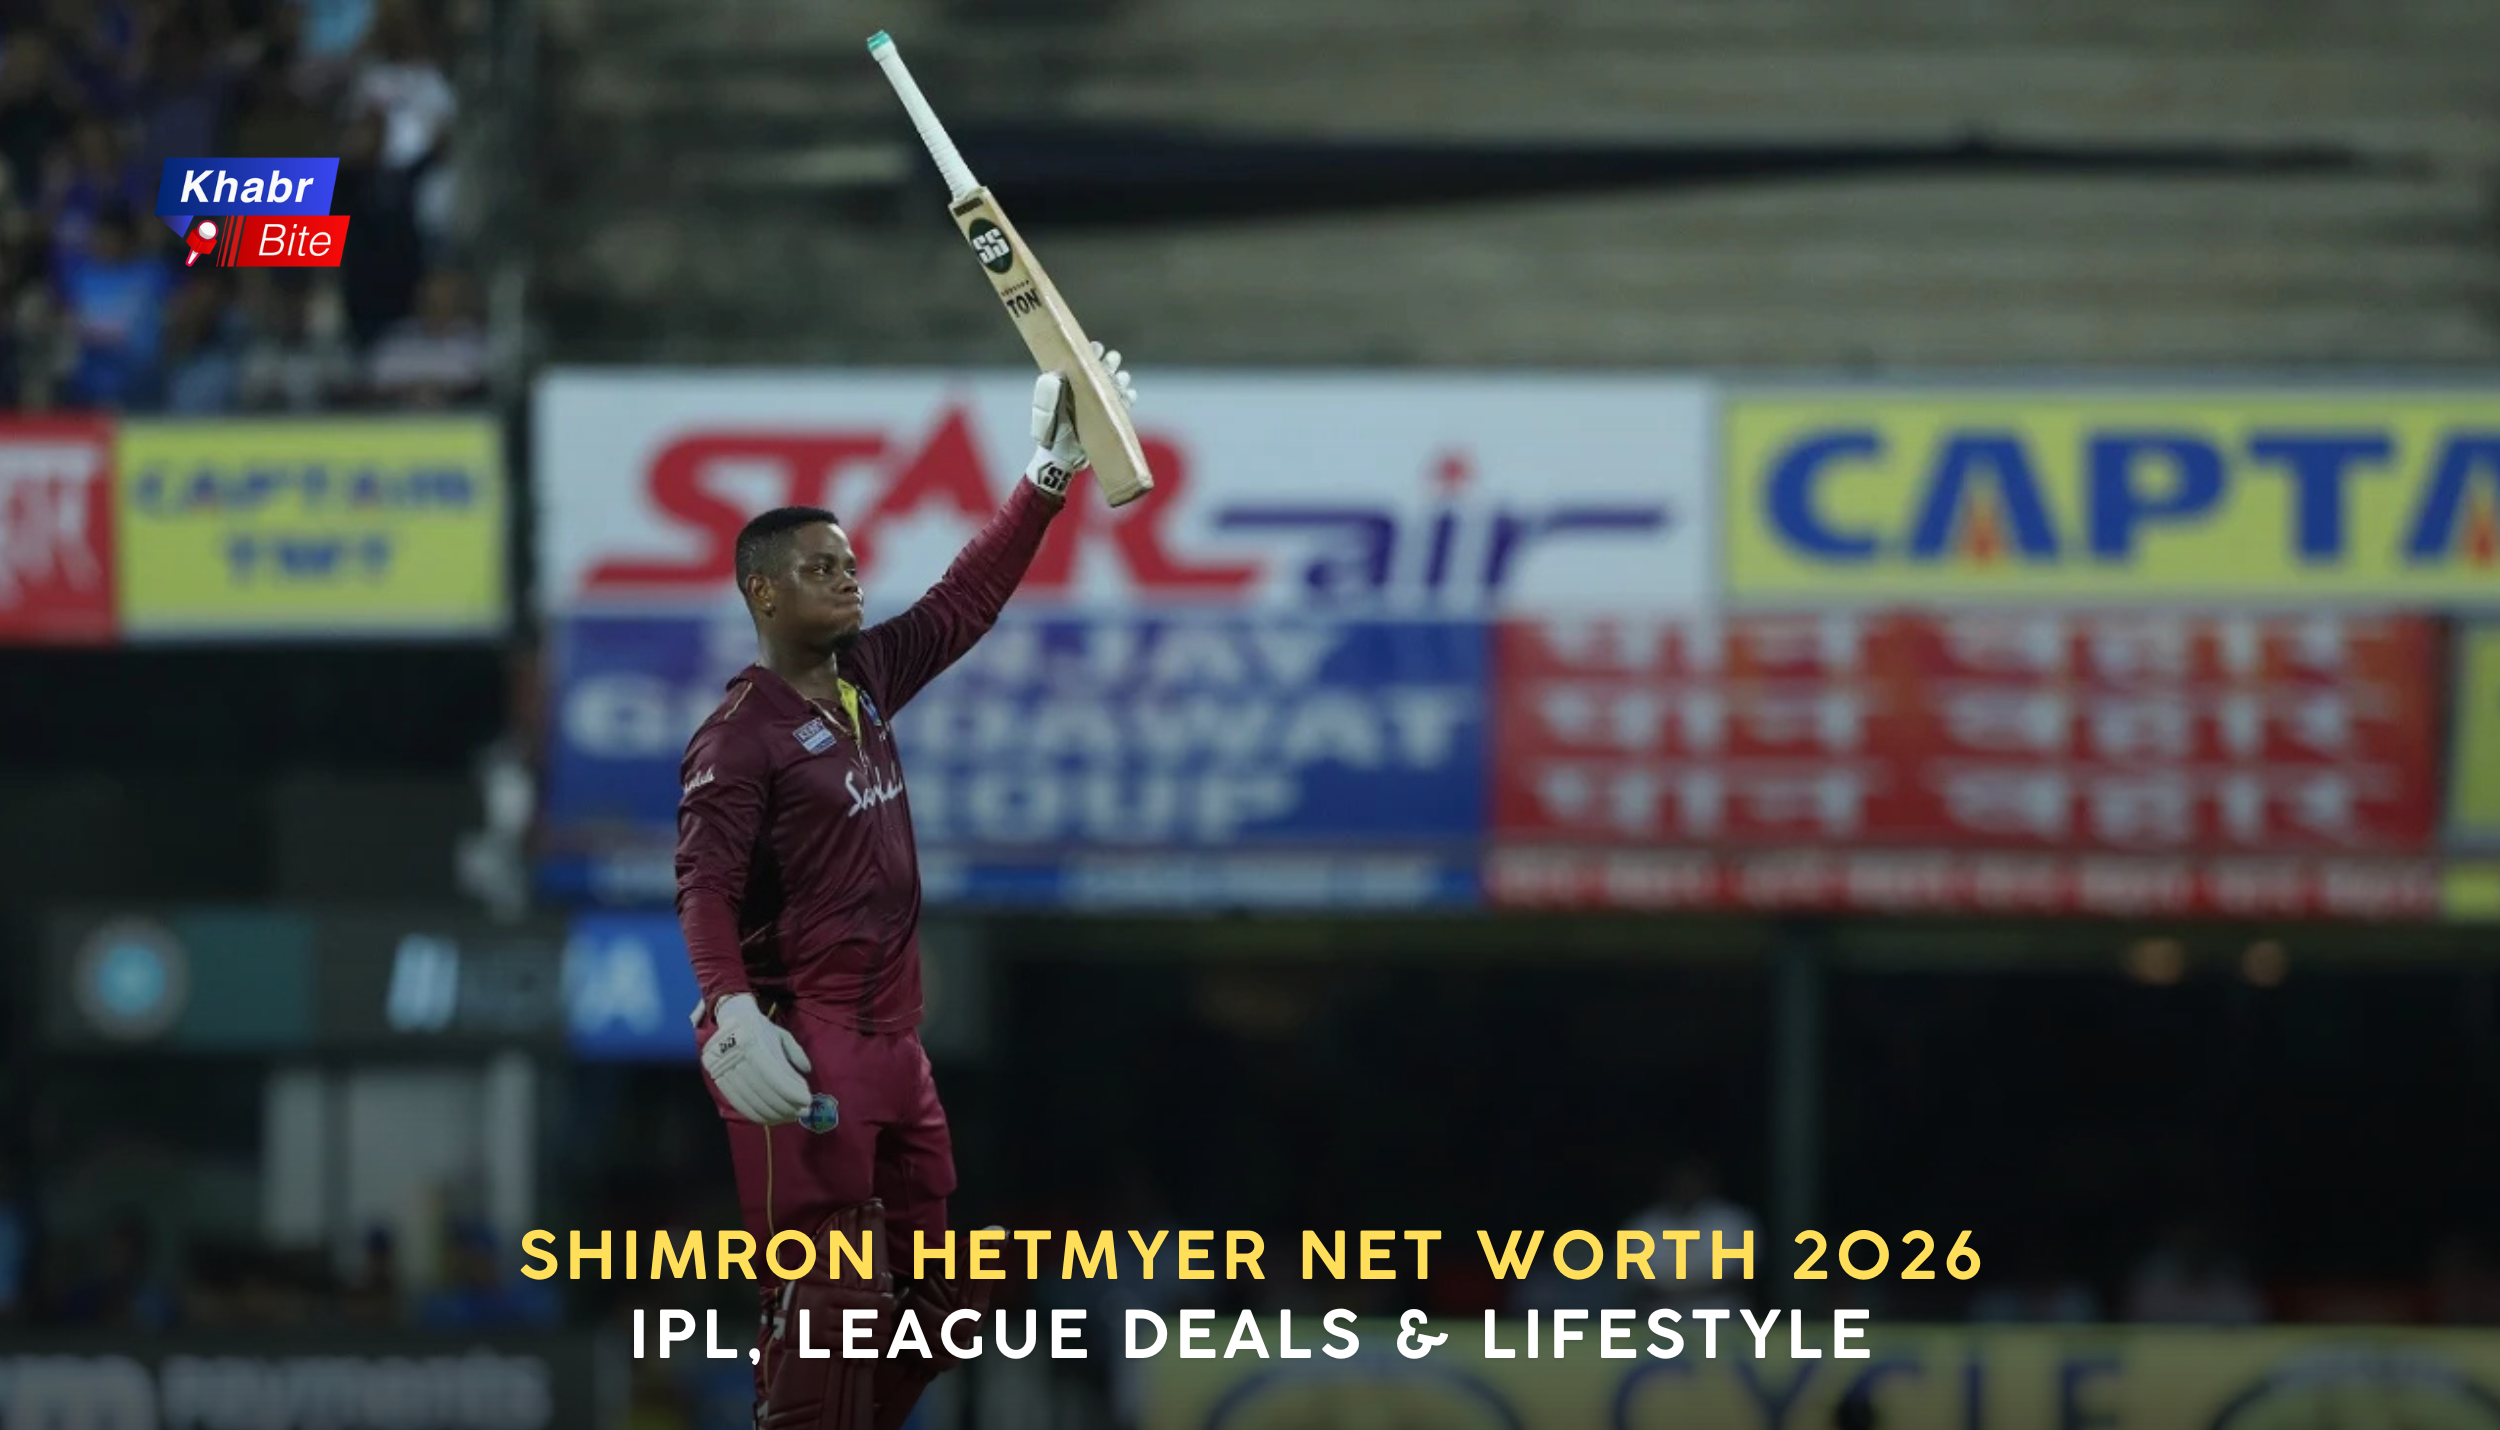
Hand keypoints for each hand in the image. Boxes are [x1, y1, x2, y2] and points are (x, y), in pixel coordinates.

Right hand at [700, 993, 813, 1124]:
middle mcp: (737, 1058)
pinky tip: (769, 1119)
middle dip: (786, 1107)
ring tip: (789, 1118)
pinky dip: (755, 1114)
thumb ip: (796, 1052)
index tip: (807, 1101)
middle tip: (802, 1113)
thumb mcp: (782, 1034)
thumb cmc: (761, 1028)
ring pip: (751, 1101)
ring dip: (772, 1114)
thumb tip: (807, 1072)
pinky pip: (738, 1103)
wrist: (730, 1020)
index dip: (792, 1094)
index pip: (775, 1078)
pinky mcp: (718, 1080)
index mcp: (754, 1043)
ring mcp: (724, 1070)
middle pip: (764, 1092)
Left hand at [1023, 341, 1137, 498]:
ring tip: (1121, 378)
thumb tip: (1056, 375)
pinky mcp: (1109, 417)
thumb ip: (1047, 396)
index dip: (1090, 352)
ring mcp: (1098, 403)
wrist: (1062, 460)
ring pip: (1115, 385)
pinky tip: (1130, 395)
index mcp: (1070, 385)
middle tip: (1111, 360)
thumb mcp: (1045, 415)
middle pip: (1102, 370)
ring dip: (1120, 378)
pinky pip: (1123, 404)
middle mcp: (1085, 391)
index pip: (1082, 362)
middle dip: (1109, 362)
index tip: (1096, 348)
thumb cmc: (1050, 435)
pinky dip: (1128, 398)